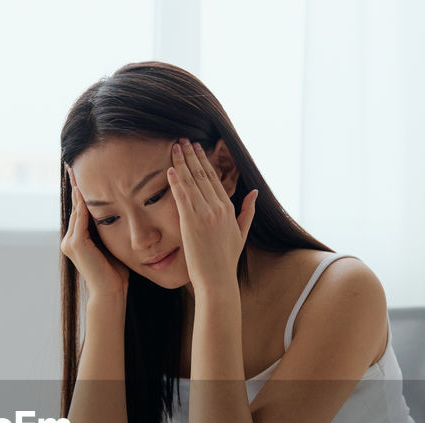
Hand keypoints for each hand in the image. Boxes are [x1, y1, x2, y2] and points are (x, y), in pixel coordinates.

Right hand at [62, 163, 130, 301]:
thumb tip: (121, 216)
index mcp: (78, 240)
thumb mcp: (112, 247)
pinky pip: (81, 217)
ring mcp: (70, 242)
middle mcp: (69, 239)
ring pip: (77, 209)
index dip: (81, 192)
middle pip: (75, 206)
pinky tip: (86, 188)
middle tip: (73, 162)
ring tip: (77, 169)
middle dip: (75, 184)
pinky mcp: (76, 244)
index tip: (82, 172)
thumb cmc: (116, 274)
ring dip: (78, 188)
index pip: (80, 210)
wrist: (111, 293)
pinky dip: (83, 202)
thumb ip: (109, 232)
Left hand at [167, 139, 257, 297]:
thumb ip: (248, 211)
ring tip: (175, 147)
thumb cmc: (226, 260)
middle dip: (192, 155)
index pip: (215, 179)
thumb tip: (254, 192)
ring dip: (182, 162)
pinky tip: (170, 169)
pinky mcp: (191, 223)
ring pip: (192, 182)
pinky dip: (176, 182)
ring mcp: (204, 215)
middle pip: (203, 175)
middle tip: (184, 139)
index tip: (197, 148)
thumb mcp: (242, 234)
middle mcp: (218, 208)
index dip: (204, 161)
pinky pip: (182, 197)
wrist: (217, 279)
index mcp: (228, 209)